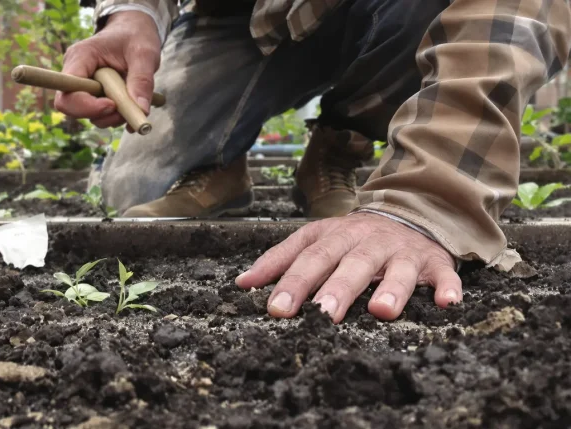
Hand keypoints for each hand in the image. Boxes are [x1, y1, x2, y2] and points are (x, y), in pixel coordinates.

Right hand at [53, 11, 160, 130]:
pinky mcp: (94, 96)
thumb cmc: (136, 36)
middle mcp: (76, 74)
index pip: (67, 93)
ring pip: (91, 116)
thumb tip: (141, 111)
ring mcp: (83, 87)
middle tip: (128, 108)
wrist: (134, 31)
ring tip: (134, 101)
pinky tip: (132, 104)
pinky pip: (101, 115)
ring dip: (114, 117)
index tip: (113, 104)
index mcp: (80, 57)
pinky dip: (118, 116)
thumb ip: (142, 80)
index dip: (86, 106)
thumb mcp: (144, 53)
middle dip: (103, 115)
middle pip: (73, 109)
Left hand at [235, 213, 461, 322]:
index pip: (310, 259)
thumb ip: (279, 260)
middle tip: (322, 314)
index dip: (293, 283)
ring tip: (382, 311)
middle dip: (337, 289)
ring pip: (397, 270)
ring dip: (391, 289)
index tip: (276, 309)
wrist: (408, 211)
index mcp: (335, 238)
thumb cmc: (352, 238)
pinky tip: (449, 303)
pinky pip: (444, 275)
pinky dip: (448, 287)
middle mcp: (368, 243)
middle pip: (351, 264)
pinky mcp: (435, 262)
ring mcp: (403, 252)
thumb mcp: (314, 240)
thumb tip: (241, 283)